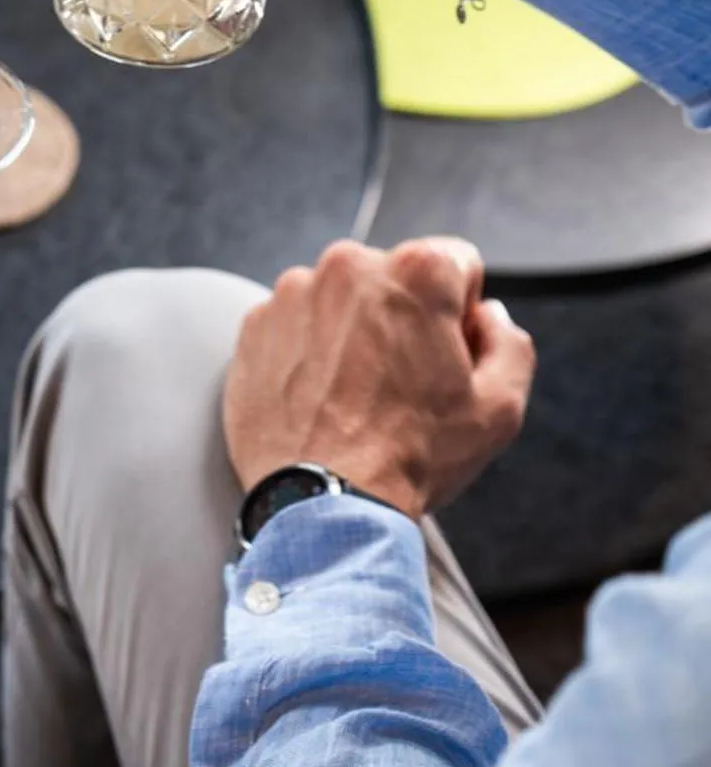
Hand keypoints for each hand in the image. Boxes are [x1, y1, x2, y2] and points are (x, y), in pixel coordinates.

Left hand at [223, 236, 534, 518]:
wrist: (323, 505)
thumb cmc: (411, 458)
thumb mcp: (499, 409)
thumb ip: (510, 343)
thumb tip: (488, 315)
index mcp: (415, 272)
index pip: (456, 262)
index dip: (461, 311)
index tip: (447, 354)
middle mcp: (349, 265)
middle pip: (394, 279)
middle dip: (405, 319)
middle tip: (404, 384)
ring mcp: (294, 292)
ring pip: (342, 301)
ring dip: (353, 334)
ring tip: (358, 398)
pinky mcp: (255, 325)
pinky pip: (296, 325)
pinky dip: (309, 353)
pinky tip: (322, 400)